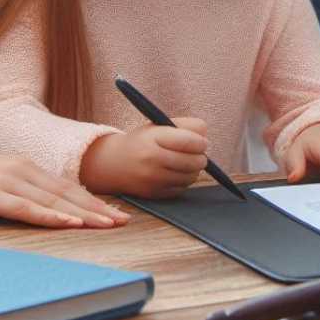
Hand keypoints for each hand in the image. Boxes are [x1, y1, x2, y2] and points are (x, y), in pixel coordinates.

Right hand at [0, 147, 129, 228]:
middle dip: (98, 209)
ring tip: (106, 224)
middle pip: (68, 193)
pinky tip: (69, 223)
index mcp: (28, 167)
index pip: (68, 187)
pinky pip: (28, 208)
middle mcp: (24, 170)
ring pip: (55, 201)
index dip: (94, 201)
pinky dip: (51, 216)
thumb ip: (22, 191)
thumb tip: (47, 208)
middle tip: (123, 222)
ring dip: (83, 214)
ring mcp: (10, 181)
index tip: (116, 213)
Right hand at [81, 118, 208, 198]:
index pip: (189, 141)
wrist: (113, 164)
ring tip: (186, 162)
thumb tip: (205, 137)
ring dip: (194, 169)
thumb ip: (185, 126)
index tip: (202, 142)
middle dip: (201, 156)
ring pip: (191, 176)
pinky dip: (184, 180)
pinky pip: (182, 188)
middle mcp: (153, 160)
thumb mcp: (158, 126)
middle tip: (198, 153)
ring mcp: (153, 179)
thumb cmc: (142, 141)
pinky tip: (176, 172)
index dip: (201, 142)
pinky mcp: (155, 194)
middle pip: (194, 161)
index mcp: (154, 138)